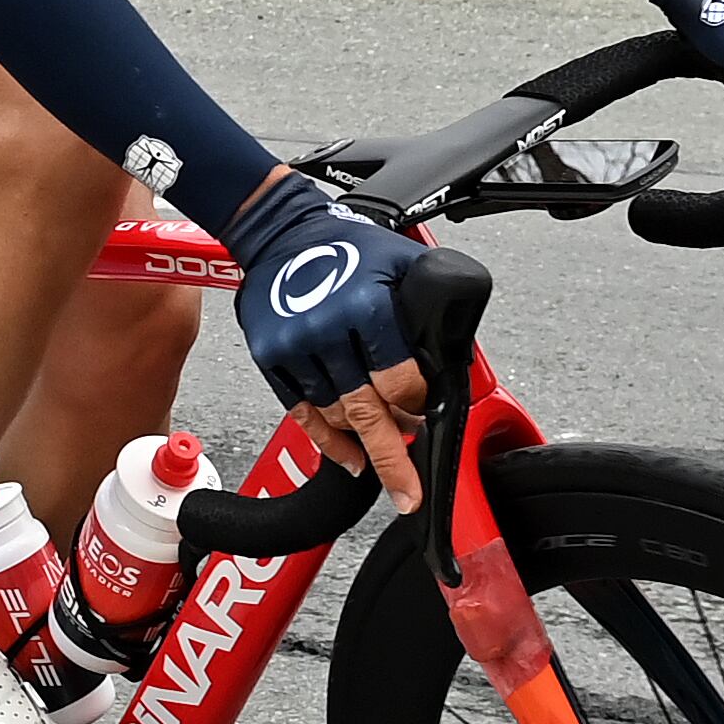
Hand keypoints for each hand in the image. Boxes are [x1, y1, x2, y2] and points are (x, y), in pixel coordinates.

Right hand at [223, 172, 430, 510]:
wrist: (279, 228)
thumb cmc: (347, 242)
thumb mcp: (404, 260)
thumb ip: (432, 302)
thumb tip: (454, 346)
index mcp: (365, 305)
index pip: (399, 379)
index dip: (417, 404)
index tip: (424, 412)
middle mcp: (326, 329)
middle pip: (366, 411)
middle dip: (393, 460)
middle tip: (409, 495)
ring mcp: (293, 347)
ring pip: (334, 416)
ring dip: (363, 446)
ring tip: (383, 463)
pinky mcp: (269, 358)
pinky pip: (301, 412)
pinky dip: (325, 440)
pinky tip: (348, 458)